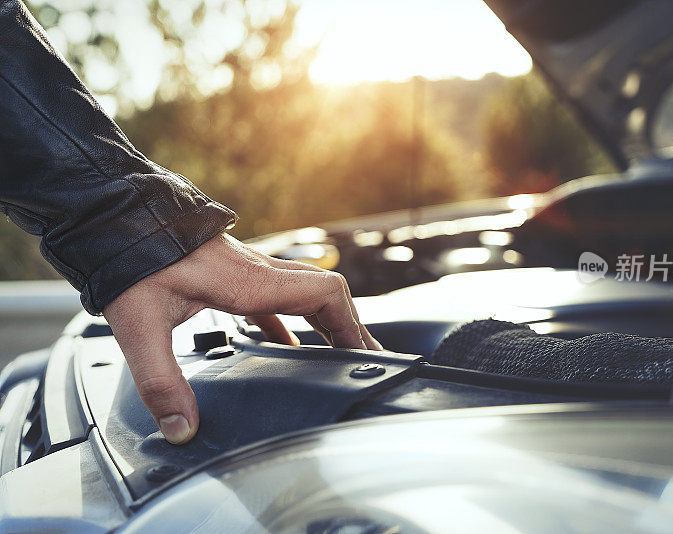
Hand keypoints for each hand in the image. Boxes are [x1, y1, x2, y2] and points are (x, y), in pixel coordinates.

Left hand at [103, 233, 380, 443]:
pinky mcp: (230, 274)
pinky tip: (284, 343)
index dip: (352, 325)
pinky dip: (291, 321)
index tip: (366, 355)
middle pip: (326, 293)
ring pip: (305, 292)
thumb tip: (182, 428)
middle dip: (350, 326)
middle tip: (364, 359)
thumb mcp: (139, 325)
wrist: (113, 217)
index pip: (326, 295)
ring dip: (325, 320)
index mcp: (250, 283)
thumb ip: (161, 380)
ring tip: (336, 352)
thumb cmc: (128, 260)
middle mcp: (258, 273)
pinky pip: (276, 297)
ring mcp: (247, 270)